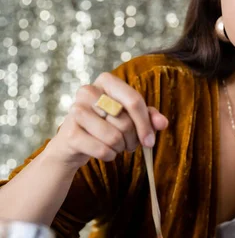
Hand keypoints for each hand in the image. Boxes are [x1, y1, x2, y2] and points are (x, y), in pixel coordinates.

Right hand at [46, 72, 168, 169]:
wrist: (73, 142)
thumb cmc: (106, 124)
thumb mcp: (129, 117)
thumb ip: (148, 116)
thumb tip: (162, 123)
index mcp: (106, 81)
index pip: (134, 101)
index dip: (145, 124)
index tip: (150, 142)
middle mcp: (88, 91)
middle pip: (125, 122)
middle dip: (132, 140)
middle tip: (128, 144)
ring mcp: (75, 110)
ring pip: (114, 137)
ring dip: (120, 148)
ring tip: (115, 146)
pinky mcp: (69, 133)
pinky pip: (102, 150)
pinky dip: (109, 156)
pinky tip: (104, 152)